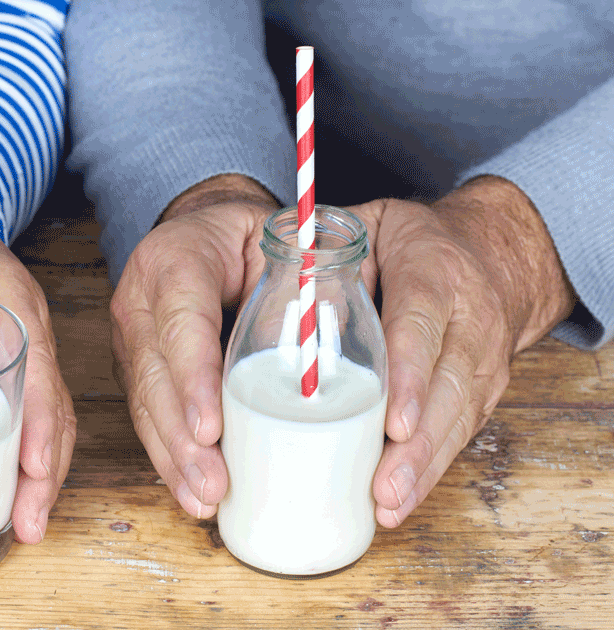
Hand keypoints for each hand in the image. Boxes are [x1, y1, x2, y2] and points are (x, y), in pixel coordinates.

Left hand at [0, 187, 75, 542]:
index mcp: (12, 304)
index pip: (39, 372)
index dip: (39, 426)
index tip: (33, 471)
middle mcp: (31, 330)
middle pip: (56, 410)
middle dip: (49, 472)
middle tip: (30, 525)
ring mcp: (28, 347)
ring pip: (52, 418)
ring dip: (45, 472)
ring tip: (27, 523)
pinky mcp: (15, 361)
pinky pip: (35, 413)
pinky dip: (31, 453)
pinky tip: (16, 487)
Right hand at [110, 174, 279, 517]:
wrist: (204, 233)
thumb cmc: (246, 238)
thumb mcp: (278, 240)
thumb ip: (302, 279)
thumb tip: (331, 338)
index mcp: (175, 259)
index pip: (181, 321)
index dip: (193, 378)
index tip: (212, 429)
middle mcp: (140, 299)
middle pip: (154, 374)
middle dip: (181, 437)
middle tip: (212, 483)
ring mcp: (132, 336)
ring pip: (144, 402)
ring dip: (172, 457)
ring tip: (203, 499)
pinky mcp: (137, 366)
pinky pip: (148, 413)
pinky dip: (170, 454)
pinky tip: (191, 488)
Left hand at [350, 175, 575, 526]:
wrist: (492, 254)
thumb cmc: (414, 243)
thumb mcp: (374, 226)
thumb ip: (330, 253)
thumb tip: (284, 290)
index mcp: (436, 274)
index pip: (422, 327)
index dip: (410, 378)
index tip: (393, 424)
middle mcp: (469, 320)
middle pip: (447, 388)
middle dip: (416, 446)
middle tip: (384, 487)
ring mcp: (483, 359)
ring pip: (458, 419)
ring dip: (424, 468)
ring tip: (389, 505)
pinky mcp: (484, 389)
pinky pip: (461, 432)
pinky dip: (432, 468)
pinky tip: (402, 498)